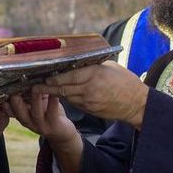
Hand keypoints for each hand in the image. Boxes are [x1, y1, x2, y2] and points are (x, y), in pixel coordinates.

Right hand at [6, 93, 77, 147]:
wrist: (63, 132)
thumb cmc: (48, 113)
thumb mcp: (35, 105)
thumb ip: (28, 95)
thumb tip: (22, 76)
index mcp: (22, 116)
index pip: (10, 111)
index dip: (5, 105)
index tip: (1, 96)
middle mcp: (29, 122)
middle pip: (20, 114)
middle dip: (17, 105)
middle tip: (14, 95)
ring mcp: (42, 126)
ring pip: (36, 113)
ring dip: (35, 101)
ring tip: (35, 89)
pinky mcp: (54, 126)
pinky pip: (53, 113)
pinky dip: (53, 102)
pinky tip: (55, 93)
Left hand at [34, 61, 148, 128]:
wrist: (138, 105)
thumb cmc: (126, 82)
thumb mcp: (109, 67)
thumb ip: (92, 66)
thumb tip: (77, 62)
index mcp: (94, 75)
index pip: (68, 76)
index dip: (54, 77)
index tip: (43, 76)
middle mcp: (89, 88)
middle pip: (62, 88)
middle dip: (47, 87)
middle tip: (35, 85)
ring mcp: (89, 101)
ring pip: (66, 96)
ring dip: (56, 92)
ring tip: (44, 88)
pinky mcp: (91, 110)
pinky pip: (75, 103)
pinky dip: (68, 98)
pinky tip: (62, 94)